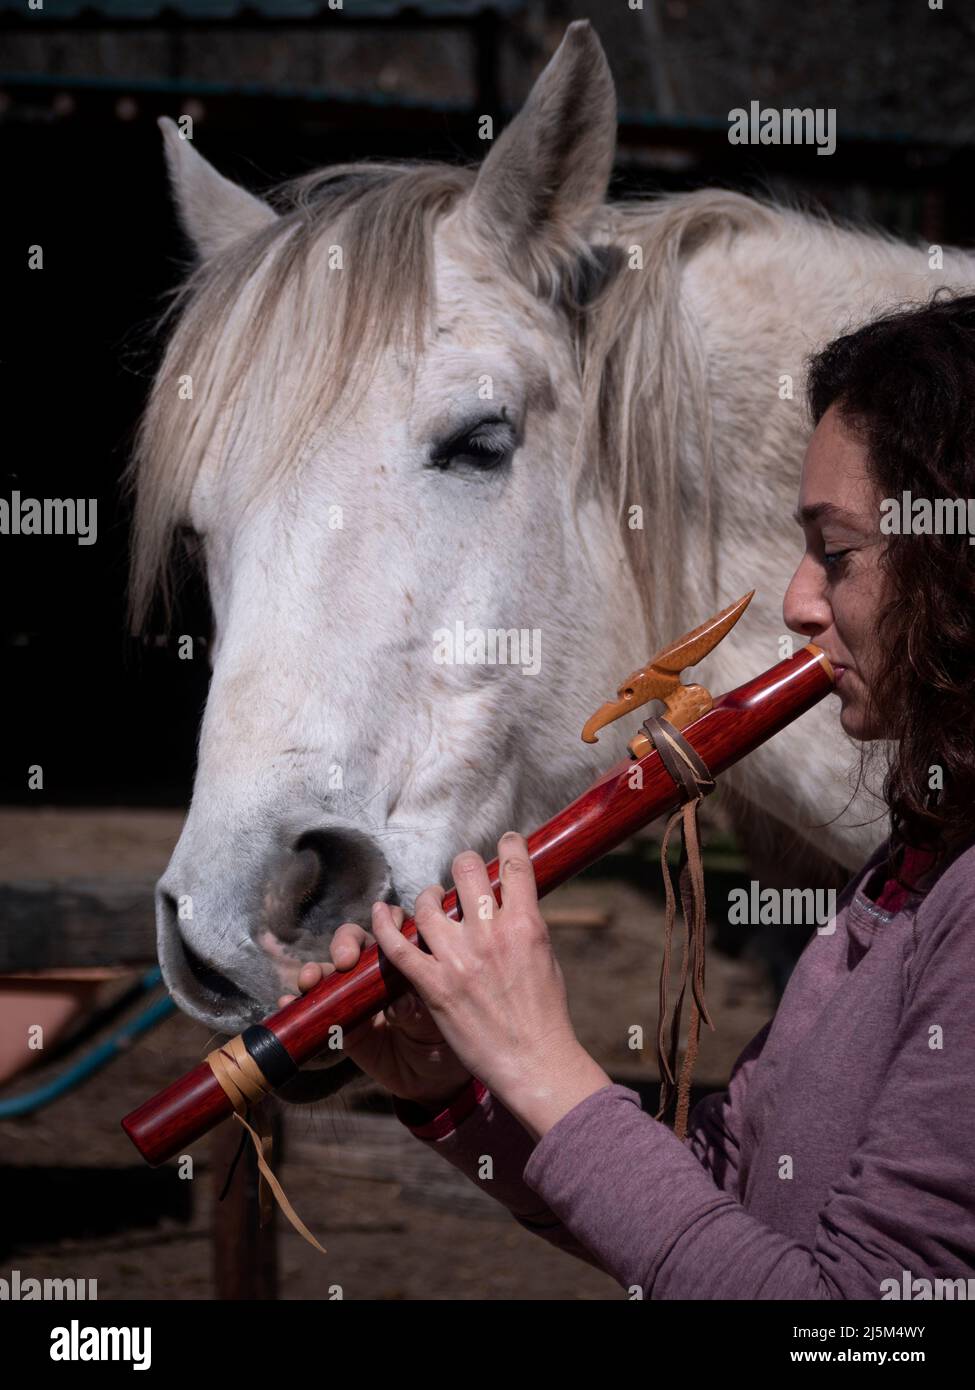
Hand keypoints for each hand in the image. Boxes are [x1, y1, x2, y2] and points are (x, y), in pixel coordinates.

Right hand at [277, 906, 472, 1108]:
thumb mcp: (440, 1019)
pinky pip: (316, 1012)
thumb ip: (419, 1009)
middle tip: (345, 961)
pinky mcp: (343, 1026)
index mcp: (407, 959)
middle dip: (344, 943)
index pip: (392, 927)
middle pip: (355, 942)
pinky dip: (298, 1004)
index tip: (382, 925)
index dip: (385, 920)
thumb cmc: (446, 1036)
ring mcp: (356, 998)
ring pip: (329, 972)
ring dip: (314, 970)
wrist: (438, 1078)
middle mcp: (378, 972)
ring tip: (309, 980)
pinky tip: (289, 1002)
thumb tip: (400, 1004)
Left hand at [369, 832, 610, 1135]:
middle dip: (463, 865)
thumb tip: (511, 902)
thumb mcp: (545, 958)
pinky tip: (380, 914)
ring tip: (430, 899)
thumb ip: (525, 926)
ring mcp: (458, 959)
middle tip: (461, 872)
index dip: (509, 846)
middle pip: (466, 872)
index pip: (514, 866)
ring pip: (427, 905)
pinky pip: (398, 946)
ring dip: (428, 897)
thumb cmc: (545, 1015)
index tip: (506, 842)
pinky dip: (384, 926)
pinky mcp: (432, 984)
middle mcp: (490, 934)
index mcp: (526, 924)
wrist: (533, 1061)